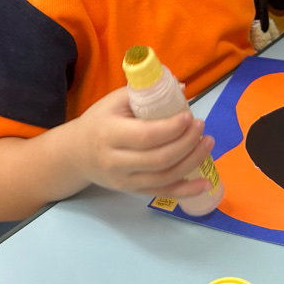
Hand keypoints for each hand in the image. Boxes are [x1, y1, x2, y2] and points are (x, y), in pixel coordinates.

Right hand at [71, 87, 214, 199]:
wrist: (76, 154)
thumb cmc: (99, 121)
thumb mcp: (114, 102)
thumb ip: (146, 95)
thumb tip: (182, 89)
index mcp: (110, 134)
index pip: (146, 135)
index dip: (172, 128)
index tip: (190, 116)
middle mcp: (116, 162)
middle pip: (159, 159)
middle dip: (187, 143)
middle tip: (202, 127)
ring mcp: (124, 180)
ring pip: (164, 177)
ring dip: (191, 162)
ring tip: (207, 143)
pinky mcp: (132, 191)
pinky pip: (162, 193)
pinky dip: (186, 191)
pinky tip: (204, 184)